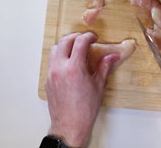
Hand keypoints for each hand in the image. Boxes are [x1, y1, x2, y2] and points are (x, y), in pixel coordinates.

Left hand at [45, 32, 119, 147]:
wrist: (70, 125)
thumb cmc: (85, 109)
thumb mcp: (99, 86)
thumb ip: (104, 67)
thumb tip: (112, 57)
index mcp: (74, 69)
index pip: (80, 42)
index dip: (88, 36)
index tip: (94, 37)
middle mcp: (60, 68)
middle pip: (64, 41)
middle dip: (76, 37)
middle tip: (86, 40)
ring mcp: (52, 74)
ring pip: (54, 49)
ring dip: (65, 45)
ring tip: (76, 49)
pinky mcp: (48, 80)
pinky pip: (51, 61)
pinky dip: (60, 56)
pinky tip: (70, 62)